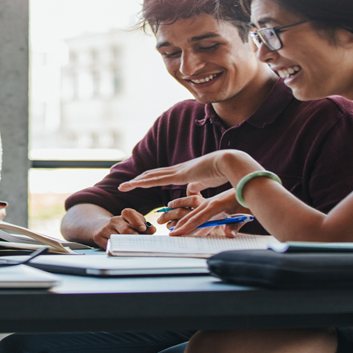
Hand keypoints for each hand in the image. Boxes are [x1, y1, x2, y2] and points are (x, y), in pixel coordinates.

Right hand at [92, 208, 156, 248]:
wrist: (101, 228)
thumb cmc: (122, 228)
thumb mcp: (134, 224)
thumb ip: (144, 227)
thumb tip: (152, 230)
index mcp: (124, 215)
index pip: (129, 213)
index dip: (137, 221)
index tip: (143, 229)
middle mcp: (114, 220)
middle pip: (126, 229)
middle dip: (134, 238)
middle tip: (141, 244)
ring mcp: (105, 228)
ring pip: (118, 239)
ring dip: (126, 245)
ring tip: (133, 249)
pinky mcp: (98, 237)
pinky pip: (109, 245)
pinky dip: (116, 249)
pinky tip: (121, 250)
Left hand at [118, 150, 263, 195]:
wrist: (230, 162)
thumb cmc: (222, 172)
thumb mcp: (206, 182)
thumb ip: (197, 185)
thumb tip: (191, 190)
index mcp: (184, 172)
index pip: (162, 175)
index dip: (150, 179)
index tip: (139, 183)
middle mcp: (178, 170)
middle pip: (152, 174)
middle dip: (138, 180)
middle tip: (125, 185)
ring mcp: (177, 171)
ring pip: (151, 176)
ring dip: (136, 182)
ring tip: (123, 186)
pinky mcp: (179, 175)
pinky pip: (158, 179)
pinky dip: (145, 182)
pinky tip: (135, 184)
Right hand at [164, 189, 244, 237]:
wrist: (250, 184)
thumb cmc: (248, 200)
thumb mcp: (244, 213)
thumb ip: (235, 226)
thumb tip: (229, 235)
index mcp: (216, 206)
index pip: (198, 219)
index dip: (186, 227)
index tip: (175, 234)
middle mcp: (210, 203)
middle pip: (191, 215)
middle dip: (179, 225)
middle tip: (168, 234)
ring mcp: (210, 201)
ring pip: (191, 210)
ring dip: (178, 215)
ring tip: (166, 219)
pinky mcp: (212, 201)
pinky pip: (196, 207)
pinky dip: (185, 210)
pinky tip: (179, 211)